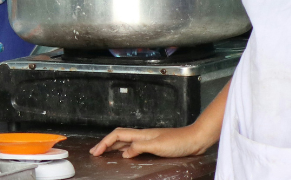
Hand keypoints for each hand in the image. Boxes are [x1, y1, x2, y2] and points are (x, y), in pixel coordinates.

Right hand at [90, 124, 216, 158]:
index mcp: (141, 134)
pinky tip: (126, 156)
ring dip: (114, 147)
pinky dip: (125, 151)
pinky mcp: (155, 146)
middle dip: (105, 144)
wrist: (195, 139)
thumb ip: (139, 147)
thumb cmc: (178, 141)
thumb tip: (124, 153)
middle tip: (95, 153)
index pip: (117, 135)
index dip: (105, 142)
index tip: (96, 152)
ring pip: (126, 142)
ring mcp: (149, 140)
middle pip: (119, 137)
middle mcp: (143, 136)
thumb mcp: (157, 145)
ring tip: (105, 153)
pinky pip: (134, 147)